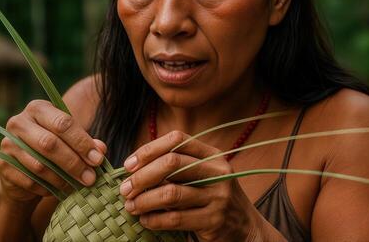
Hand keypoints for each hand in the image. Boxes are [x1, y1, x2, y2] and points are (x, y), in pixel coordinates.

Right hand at [0, 100, 106, 201]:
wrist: (24, 170)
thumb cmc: (53, 149)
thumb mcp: (71, 141)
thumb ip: (87, 143)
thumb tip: (101, 150)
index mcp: (38, 108)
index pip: (63, 123)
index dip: (82, 142)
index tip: (98, 159)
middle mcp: (19, 122)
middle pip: (50, 143)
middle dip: (74, 162)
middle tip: (91, 177)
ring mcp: (7, 144)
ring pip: (39, 165)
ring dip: (63, 178)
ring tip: (78, 185)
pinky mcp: (3, 166)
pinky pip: (30, 181)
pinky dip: (48, 188)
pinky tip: (59, 190)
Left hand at [120, 131, 259, 241]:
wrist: (244, 228)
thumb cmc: (212, 198)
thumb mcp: (202, 175)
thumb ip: (177, 167)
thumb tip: (134, 166)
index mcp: (212, 154)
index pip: (177, 139)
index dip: (149, 149)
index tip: (128, 165)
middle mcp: (218, 171)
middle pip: (172, 163)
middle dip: (142, 176)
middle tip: (125, 189)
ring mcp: (218, 196)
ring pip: (170, 193)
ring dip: (144, 200)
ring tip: (131, 206)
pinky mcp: (214, 220)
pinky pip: (175, 218)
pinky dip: (154, 220)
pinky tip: (146, 221)